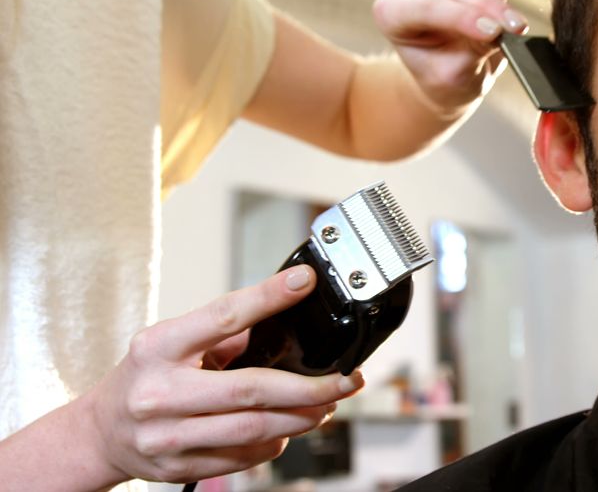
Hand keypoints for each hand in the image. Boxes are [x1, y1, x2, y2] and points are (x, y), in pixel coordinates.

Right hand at [83, 265, 363, 484]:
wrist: (100, 432)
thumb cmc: (146, 377)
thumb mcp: (171, 341)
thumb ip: (223, 332)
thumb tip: (284, 315)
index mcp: (159, 347)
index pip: (222, 317)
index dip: (267, 297)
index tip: (305, 282)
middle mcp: (161, 393)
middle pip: (251, 390)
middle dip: (309, 388)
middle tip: (345, 381)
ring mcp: (167, 436)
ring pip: (253, 430)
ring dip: (302, 418)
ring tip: (327, 405)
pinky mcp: (179, 467)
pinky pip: (242, 457)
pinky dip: (274, 442)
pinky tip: (288, 429)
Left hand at [373, 0, 528, 111]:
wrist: (449, 70)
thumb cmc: (445, 75)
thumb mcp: (457, 77)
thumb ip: (472, 54)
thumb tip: (498, 31)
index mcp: (391, 14)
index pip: (428, 8)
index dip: (464, 17)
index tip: (494, 32)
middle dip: (486, 5)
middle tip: (515, 28)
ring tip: (511, 24)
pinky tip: (500, 11)